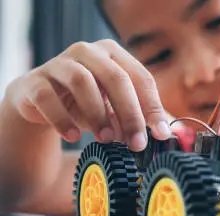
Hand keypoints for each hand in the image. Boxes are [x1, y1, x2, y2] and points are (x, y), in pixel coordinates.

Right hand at [4, 39, 171, 150]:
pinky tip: (73, 137)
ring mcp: (58, 63)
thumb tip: (169, 133)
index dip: (153, 107)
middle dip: (130, 114)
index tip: (161, 135)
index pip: (141, 77)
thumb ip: (140, 116)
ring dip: (98, 114)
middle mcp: (87, 52)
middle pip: (116, 78)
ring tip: (106, 139)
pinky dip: (63, 120)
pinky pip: (48, 98)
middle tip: (137, 143)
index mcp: (113, 54)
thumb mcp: (116, 106)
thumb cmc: (87, 102)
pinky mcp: (34, 81)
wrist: (40, 101)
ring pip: (82, 82)